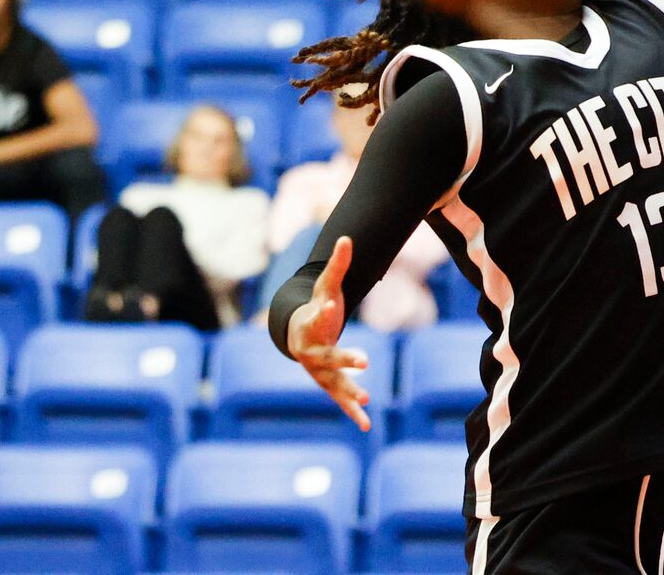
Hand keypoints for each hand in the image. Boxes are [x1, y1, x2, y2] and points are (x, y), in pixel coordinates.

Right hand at [285, 236, 369, 432]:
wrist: (298, 336)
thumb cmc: (315, 307)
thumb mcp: (325, 286)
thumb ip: (337, 265)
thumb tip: (347, 238)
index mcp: (311, 324)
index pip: (318, 316)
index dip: (323, 310)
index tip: (329, 303)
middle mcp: (313, 351)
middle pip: (329, 355)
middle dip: (345, 358)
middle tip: (364, 359)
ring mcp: (320, 370)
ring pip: (335, 382)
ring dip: (350, 390)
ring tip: (365, 397)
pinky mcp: (330, 384)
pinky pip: (341, 399)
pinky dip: (352, 412)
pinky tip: (366, 425)